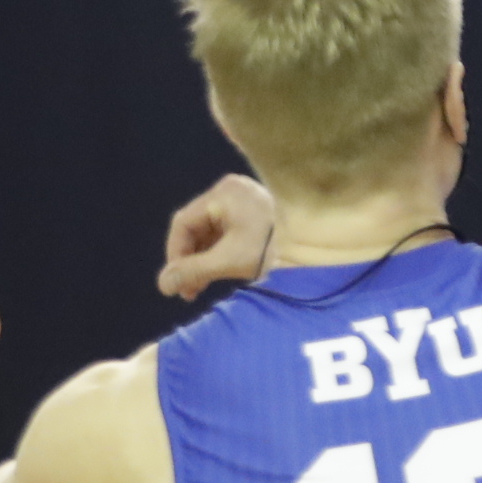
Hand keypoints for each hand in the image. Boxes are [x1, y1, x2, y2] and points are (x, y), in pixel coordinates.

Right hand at [158, 172, 277, 299]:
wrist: (320, 245)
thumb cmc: (275, 248)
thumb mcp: (229, 261)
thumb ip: (193, 271)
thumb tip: (162, 285)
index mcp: (225, 193)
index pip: (184, 223)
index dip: (176, 254)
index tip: (175, 280)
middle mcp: (233, 191)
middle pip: (197, 228)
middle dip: (191, 261)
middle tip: (187, 291)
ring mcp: (245, 201)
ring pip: (211, 234)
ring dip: (203, 261)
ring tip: (198, 289)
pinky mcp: (255, 215)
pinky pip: (226, 234)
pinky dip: (219, 254)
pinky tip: (215, 276)